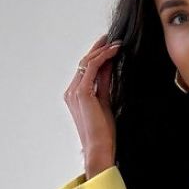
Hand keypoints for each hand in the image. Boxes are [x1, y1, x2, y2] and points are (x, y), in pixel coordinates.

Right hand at [63, 34, 121, 172]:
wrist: (99, 149)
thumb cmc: (103, 133)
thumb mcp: (105, 101)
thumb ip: (104, 83)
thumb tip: (109, 65)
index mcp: (75, 95)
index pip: (85, 70)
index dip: (98, 56)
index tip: (110, 46)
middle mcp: (71, 92)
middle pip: (84, 63)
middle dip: (99, 49)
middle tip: (113, 39)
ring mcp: (74, 92)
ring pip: (87, 62)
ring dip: (102, 50)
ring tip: (117, 44)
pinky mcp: (82, 93)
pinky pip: (92, 67)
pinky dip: (103, 57)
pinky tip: (114, 51)